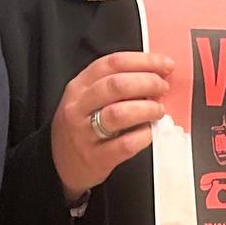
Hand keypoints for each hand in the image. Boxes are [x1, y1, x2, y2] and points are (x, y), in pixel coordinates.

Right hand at [50, 50, 173, 201]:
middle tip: (163, 88)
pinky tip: (149, 132)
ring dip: (147, 108)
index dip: (143, 61)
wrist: (60, 163)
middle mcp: (79, 107)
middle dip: (148, 82)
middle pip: (117, 85)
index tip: (165, 64)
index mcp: (79, 86)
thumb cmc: (82, 126)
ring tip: (158, 110)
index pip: (112, 63)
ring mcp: (85, 133)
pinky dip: (144, 136)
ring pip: (119, 113)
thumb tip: (155, 74)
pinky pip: (125, 144)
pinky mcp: (96, 157)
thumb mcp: (87, 99)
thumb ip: (114, 85)